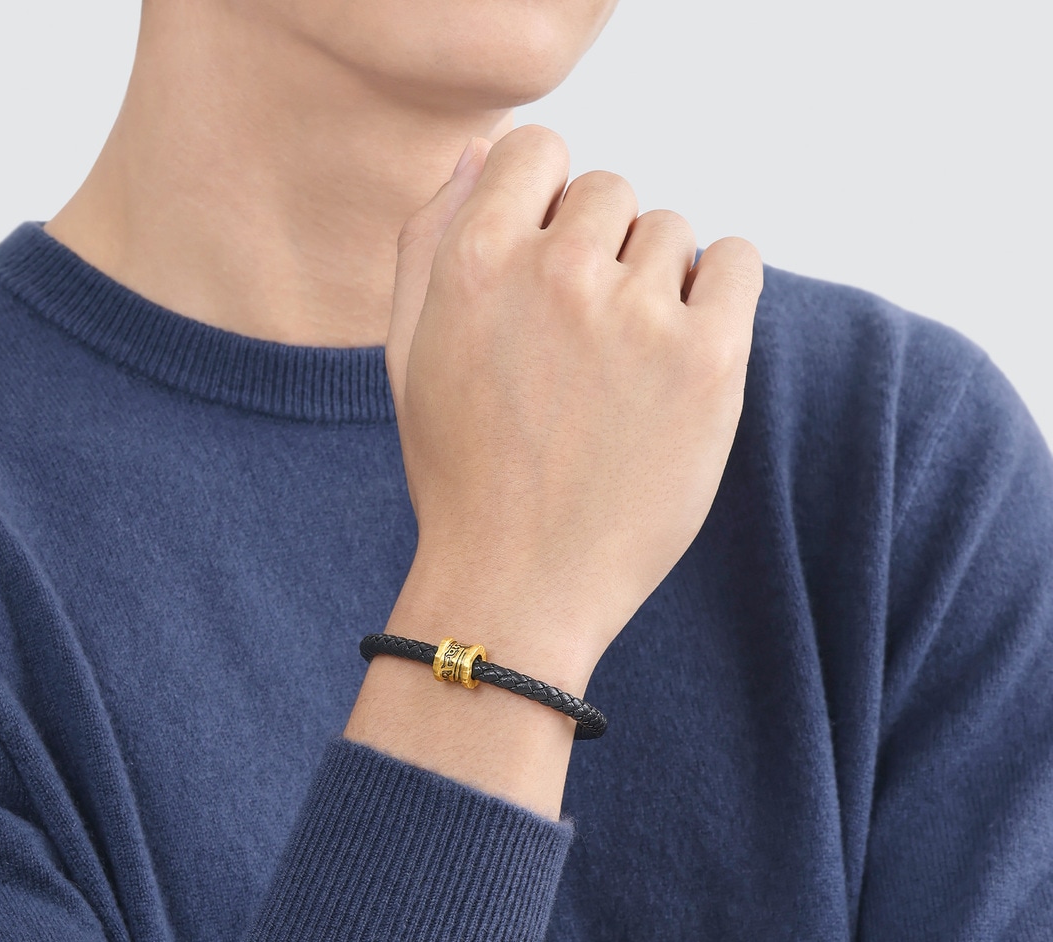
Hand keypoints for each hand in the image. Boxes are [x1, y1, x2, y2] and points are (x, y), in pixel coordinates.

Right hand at [385, 125, 762, 682]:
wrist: (518, 586)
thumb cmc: (461, 475)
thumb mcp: (409, 354)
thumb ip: (429, 241)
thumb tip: (482, 153)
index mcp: (473, 263)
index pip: (537, 150)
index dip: (544, 203)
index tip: (547, 264)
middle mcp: (554, 274)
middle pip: (610, 194)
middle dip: (598, 253)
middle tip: (582, 344)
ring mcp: (636, 316)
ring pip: (672, 233)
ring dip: (655, 284)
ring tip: (625, 369)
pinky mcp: (706, 361)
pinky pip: (738, 262)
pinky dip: (719, 293)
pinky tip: (683, 353)